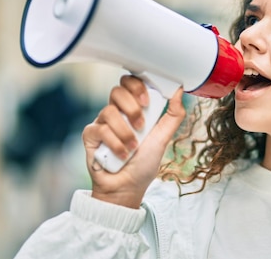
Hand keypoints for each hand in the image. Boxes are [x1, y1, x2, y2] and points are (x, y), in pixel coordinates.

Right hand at [82, 75, 184, 208]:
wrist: (127, 187)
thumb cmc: (144, 163)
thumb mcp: (163, 137)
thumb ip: (173, 114)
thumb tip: (179, 90)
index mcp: (133, 108)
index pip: (130, 83)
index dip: (137, 86)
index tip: (148, 101)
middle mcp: (116, 112)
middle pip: (117, 90)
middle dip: (132, 107)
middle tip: (141, 124)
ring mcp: (102, 123)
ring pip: (109, 111)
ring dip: (126, 132)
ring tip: (133, 148)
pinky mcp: (90, 135)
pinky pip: (101, 129)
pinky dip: (115, 144)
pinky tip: (122, 156)